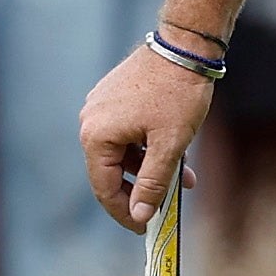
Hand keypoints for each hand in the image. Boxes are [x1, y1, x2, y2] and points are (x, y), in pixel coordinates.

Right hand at [77, 39, 212, 231]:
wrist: (185, 46)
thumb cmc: (178, 94)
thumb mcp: (169, 145)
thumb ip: (152, 184)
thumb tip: (140, 217)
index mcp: (96, 136)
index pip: (104, 188)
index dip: (125, 212)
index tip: (144, 229)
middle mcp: (90, 122)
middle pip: (112, 171)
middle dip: (142, 190)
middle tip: (167, 207)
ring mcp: (100, 108)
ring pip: (123, 153)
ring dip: (150, 169)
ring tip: (183, 179)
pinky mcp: (113, 98)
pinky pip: (126, 134)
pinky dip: (147, 148)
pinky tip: (174, 154)